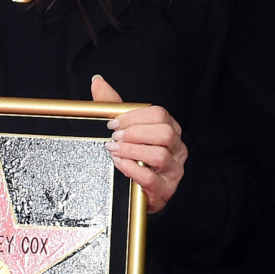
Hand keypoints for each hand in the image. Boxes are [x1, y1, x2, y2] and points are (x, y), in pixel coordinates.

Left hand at [91, 74, 186, 213]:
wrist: (141, 192)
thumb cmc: (136, 157)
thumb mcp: (125, 130)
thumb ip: (113, 106)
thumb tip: (98, 81)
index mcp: (170, 129)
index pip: (159, 115)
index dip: (134, 116)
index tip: (113, 122)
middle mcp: (177, 149)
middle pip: (164, 132)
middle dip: (135, 132)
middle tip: (114, 136)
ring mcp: (173, 170)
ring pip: (159, 155)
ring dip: (132, 150)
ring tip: (113, 149)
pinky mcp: (164, 190)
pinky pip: (150, 178)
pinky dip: (132, 169)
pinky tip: (119, 163)